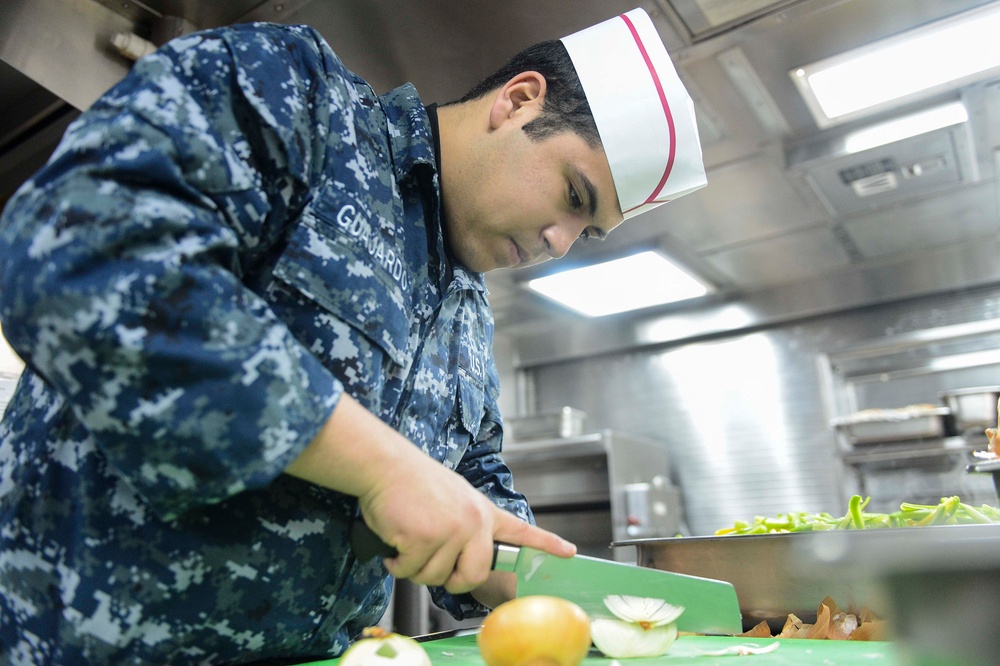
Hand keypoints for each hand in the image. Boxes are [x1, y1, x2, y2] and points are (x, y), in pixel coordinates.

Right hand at [286, 393, 575, 594]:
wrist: (385, 464)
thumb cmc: (411, 482)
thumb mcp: (452, 497)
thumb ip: (464, 526)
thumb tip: (459, 561)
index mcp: (482, 512)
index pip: (520, 530)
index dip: (546, 544)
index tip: (569, 551)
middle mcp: (473, 522)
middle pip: (473, 577)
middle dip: (448, 579)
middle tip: (428, 560)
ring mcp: (452, 530)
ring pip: (435, 577)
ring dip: (414, 567)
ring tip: (407, 538)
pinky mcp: (426, 538)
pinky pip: (410, 571)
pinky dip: (396, 563)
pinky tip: (395, 541)